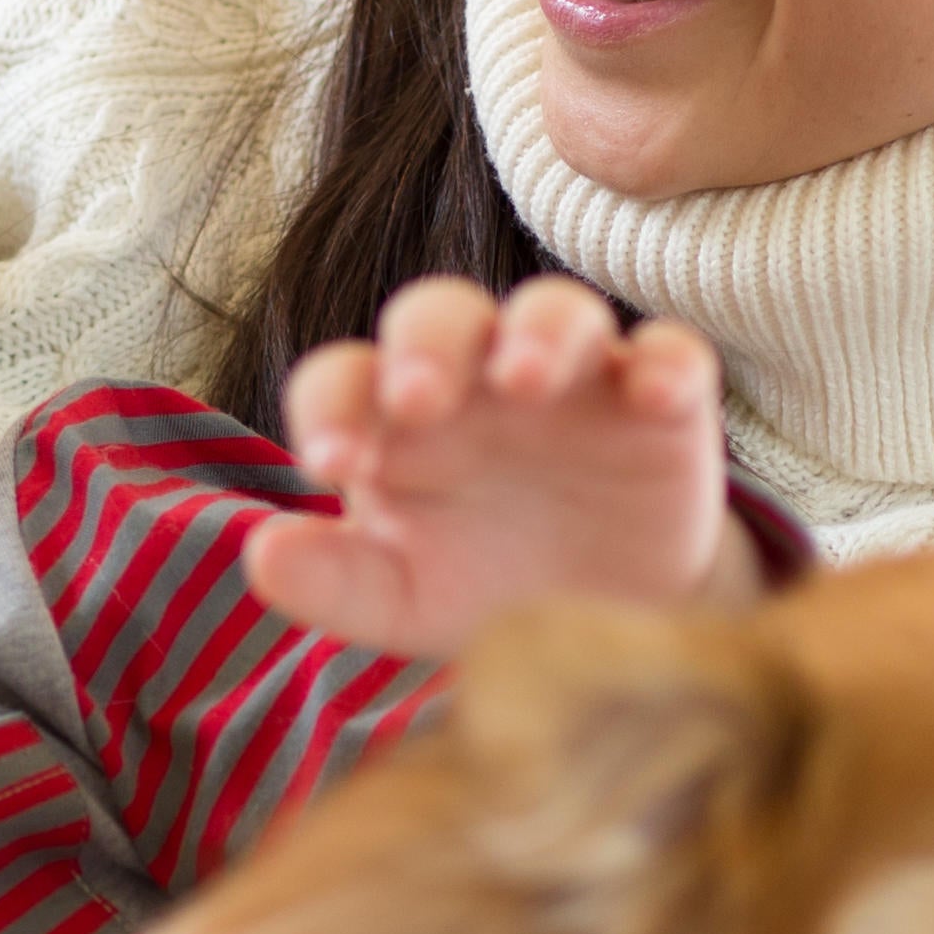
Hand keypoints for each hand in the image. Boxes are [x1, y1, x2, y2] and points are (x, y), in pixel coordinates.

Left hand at [241, 274, 757, 658]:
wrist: (607, 622)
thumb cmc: (482, 586)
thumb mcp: (400, 599)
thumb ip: (333, 580)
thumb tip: (261, 555)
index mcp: (394, 418)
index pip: (343, 377)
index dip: (330, 406)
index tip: (330, 464)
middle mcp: (477, 379)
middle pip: (441, 315)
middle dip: (426, 345)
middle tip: (416, 400)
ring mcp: (573, 379)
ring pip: (557, 311)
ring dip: (540, 332)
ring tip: (524, 379)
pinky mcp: (663, 403)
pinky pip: (672, 355)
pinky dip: (668, 364)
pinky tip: (657, 397)